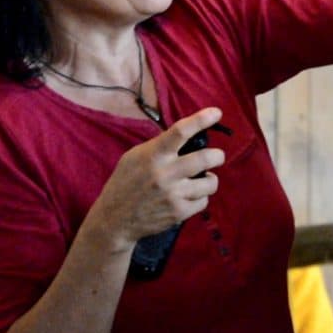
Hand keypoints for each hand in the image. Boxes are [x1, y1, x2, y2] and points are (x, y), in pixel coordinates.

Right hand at [87, 107, 225, 252]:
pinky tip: (189, 196)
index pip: (181, 131)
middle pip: (206, 158)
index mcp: (154, 155)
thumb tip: (188, 135)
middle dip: (218, 156)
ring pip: (211, 182)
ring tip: (200, 180)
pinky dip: (200, 197)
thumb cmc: (126, 182)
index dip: (201, 119)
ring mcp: (173, 194)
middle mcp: (165, 173)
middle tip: (217, 156)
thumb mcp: (135, 157)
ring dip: (209, 179)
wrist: (114, 219)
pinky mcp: (178, 212)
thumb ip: (160, 146)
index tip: (217, 113)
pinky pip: (204, 201)